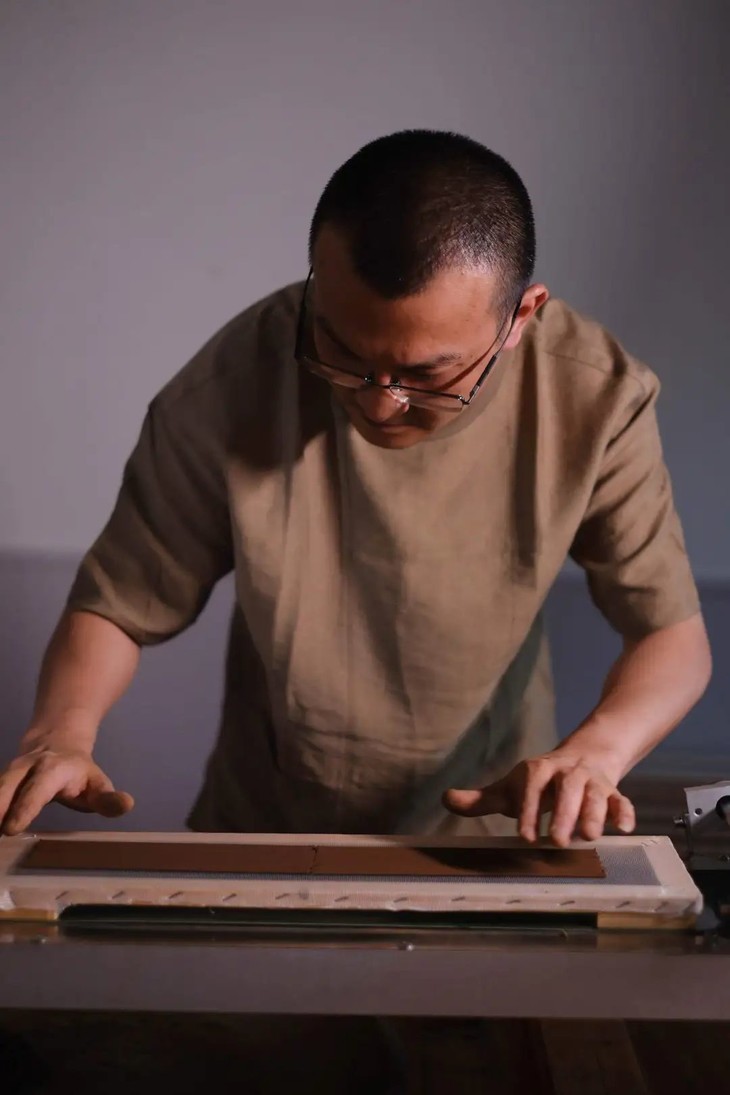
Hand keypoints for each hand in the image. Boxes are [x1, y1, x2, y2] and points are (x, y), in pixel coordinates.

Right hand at [0, 746, 133, 835]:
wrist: (56, 742)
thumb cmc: (79, 773)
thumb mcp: (97, 784)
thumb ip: (108, 799)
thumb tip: (127, 804)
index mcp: (51, 770)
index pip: (37, 790)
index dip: (24, 807)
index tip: (11, 828)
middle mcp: (24, 769)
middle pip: (4, 788)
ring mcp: (7, 774)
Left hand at [443, 751, 635, 845]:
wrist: (583, 756)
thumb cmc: (539, 782)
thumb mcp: (511, 787)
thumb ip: (482, 798)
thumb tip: (446, 799)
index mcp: (538, 771)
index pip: (532, 789)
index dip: (529, 812)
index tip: (526, 836)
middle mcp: (566, 773)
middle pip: (567, 790)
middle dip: (563, 814)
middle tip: (558, 842)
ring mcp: (592, 782)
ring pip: (596, 794)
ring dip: (594, 814)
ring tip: (589, 836)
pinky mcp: (613, 792)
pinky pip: (621, 800)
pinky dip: (624, 812)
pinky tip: (624, 828)